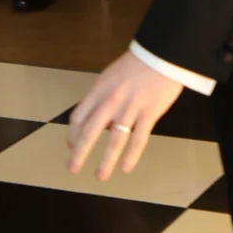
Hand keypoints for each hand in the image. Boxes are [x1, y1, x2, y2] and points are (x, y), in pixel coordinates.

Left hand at [67, 52, 183, 181]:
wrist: (162, 55)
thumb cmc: (136, 65)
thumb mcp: (110, 76)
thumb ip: (102, 98)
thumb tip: (102, 124)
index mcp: (98, 91)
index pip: (78, 118)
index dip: (73, 135)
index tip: (71, 146)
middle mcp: (110, 101)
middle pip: (90, 132)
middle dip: (79, 153)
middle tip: (72, 169)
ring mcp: (130, 109)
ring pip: (114, 141)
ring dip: (105, 162)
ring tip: (100, 177)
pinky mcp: (149, 114)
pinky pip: (138, 139)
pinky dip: (131, 156)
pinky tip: (126, 168)